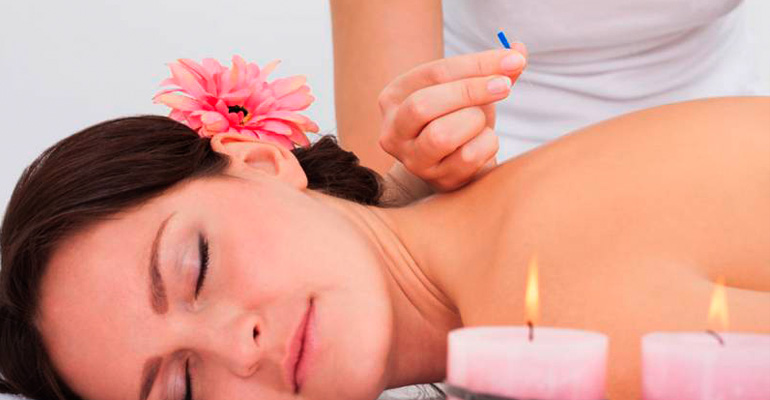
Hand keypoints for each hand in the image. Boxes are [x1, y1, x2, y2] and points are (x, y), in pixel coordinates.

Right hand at [377, 44, 526, 191]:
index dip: (477, 64)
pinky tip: (484, 142)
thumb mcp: (469, 89)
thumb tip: (518, 48)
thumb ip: (493, 69)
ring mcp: (412, 160)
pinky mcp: (437, 181)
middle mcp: (394, 131)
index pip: (434, 73)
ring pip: (441, 136)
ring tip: (482, 122)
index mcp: (394, 97)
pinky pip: (467, 158)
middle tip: (504, 86)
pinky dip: (486, 145)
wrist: (457, 161)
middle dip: (470, 92)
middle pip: (423, 105)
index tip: (513, 59)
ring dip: (475, 123)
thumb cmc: (460, 116)